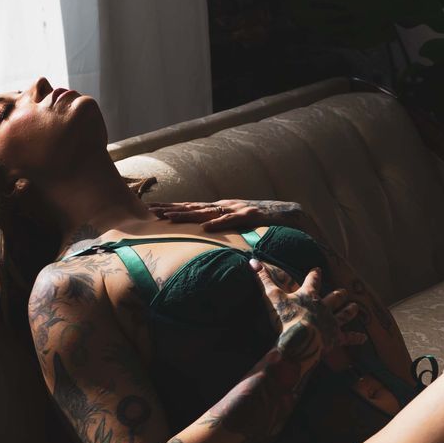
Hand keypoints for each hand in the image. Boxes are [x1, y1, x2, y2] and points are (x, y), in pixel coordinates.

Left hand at [150, 199, 309, 233]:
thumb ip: (225, 228)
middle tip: (150, 212)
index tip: (153, 210)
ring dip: (187, 215)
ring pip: (208, 212)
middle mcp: (226, 206)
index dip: (173, 208)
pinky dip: (219, 224)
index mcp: (222, 208)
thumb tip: (207, 236)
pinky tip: (205, 227)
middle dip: (172, 209)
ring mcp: (238, 209)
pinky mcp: (252, 216)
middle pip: (194, 207)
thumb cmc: (265, 222)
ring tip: (168, 218)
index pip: (193, 207)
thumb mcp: (240, 225)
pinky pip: (233, 221)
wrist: (293, 214)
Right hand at [253, 260, 365, 370]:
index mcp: (309, 295)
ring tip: (356, 307)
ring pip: (344, 314)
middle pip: (333, 297)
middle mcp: (323, 307)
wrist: (298, 339)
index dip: (315, 274)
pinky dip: (356, 338)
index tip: (318, 269)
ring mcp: (331, 322)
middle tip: (344, 291)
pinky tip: (363, 338)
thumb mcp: (271, 296)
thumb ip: (263, 279)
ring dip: (350, 311)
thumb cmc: (284, 318)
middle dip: (339, 294)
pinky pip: (348, 338)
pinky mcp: (336, 338)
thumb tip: (252, 261)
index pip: (312, 281)